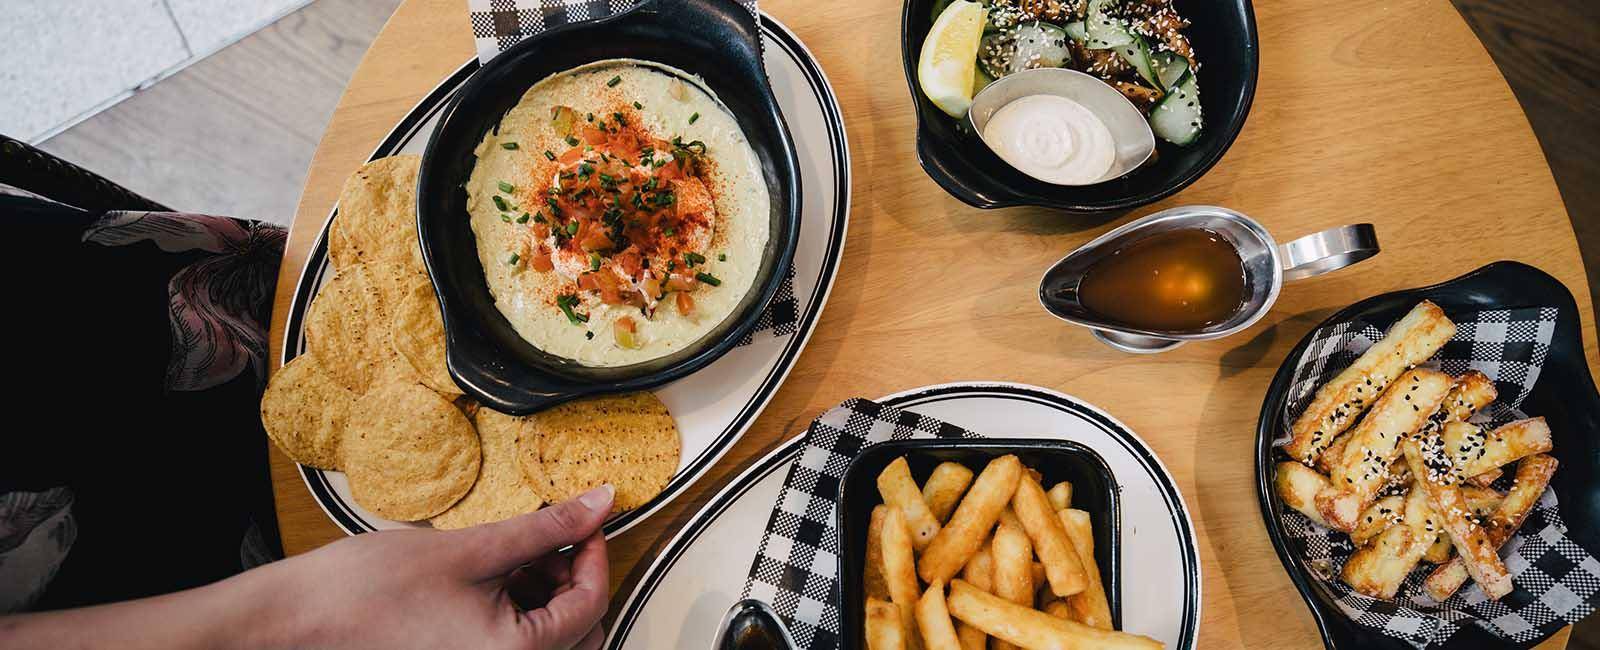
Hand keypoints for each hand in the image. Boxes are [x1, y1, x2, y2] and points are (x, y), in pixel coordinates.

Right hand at [257, 483, 614, 648]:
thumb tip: (597, 504)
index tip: (583, 520)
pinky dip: (516, 618)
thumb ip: (544, 529)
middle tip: (548, 541)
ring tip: (511, 560)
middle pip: (580, 632)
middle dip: (571, 580)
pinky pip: (515, 649)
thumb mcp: (472, 549)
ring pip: (551, 643)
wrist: (298, 621)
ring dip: (545, 599)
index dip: (593, 552)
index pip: (591, 603)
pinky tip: (490, 583)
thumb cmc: (367, 594)